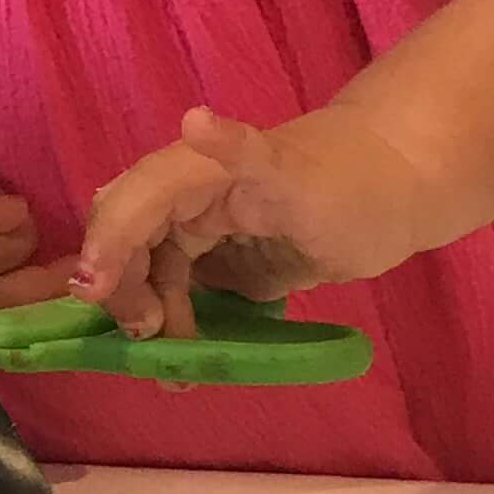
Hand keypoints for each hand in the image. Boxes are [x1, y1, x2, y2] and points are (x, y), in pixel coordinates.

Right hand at [74, 102, 424, 338]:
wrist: (399, 191)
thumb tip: (192, 122)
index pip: (127, 207)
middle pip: (124, 244)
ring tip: (177, 371)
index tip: (93, 295)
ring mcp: (202, 237)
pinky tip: (184, 363)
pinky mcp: (222, 269)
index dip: (105, 248)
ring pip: (148, 279)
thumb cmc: (353, 182)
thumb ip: (243, 151)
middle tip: (150, 337)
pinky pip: (179, 299)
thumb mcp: (298, 175)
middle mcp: (185, 202)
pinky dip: (175, 331)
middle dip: (122, 291)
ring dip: (149, 322)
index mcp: (193, 172)